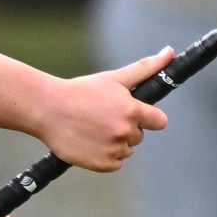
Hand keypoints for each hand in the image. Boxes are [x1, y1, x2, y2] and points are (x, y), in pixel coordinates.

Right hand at [35, 47, 171, 171]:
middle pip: (139, 135)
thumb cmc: (81, 91)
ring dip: (116, 143)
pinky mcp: (102, 164)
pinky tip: (91, 142)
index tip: (135, 113)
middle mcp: (125, 132)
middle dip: (126, 127)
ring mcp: (114, 150)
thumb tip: (170, 52)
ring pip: (127, 150)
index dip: (148, 117)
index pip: (159, 121)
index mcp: (132, 111)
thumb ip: (146, 68)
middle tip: (102, 117)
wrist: (47, 109)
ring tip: (94, 129)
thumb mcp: (114, 78)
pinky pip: (115, 163)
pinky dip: (106, 156)